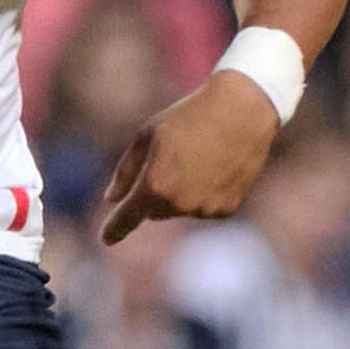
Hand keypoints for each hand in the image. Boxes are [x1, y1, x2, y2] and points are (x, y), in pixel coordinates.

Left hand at [98, 71, 282, 242]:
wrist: (242, 110)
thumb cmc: (190, 116)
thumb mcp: (147, 135)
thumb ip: (126, 171)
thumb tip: (111, 198)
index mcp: (154, 185)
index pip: (127, 217)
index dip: (114, 229)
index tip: (107, 238)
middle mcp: (179, 204)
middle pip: (154, 211)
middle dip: (154, 193)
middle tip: (169, 159)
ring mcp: (205, 209)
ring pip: (181, 210)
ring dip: (181, 194)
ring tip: (198, 156)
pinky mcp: (226, 209)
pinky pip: (205, 208)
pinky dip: (205, 194)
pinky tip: (216, 166)